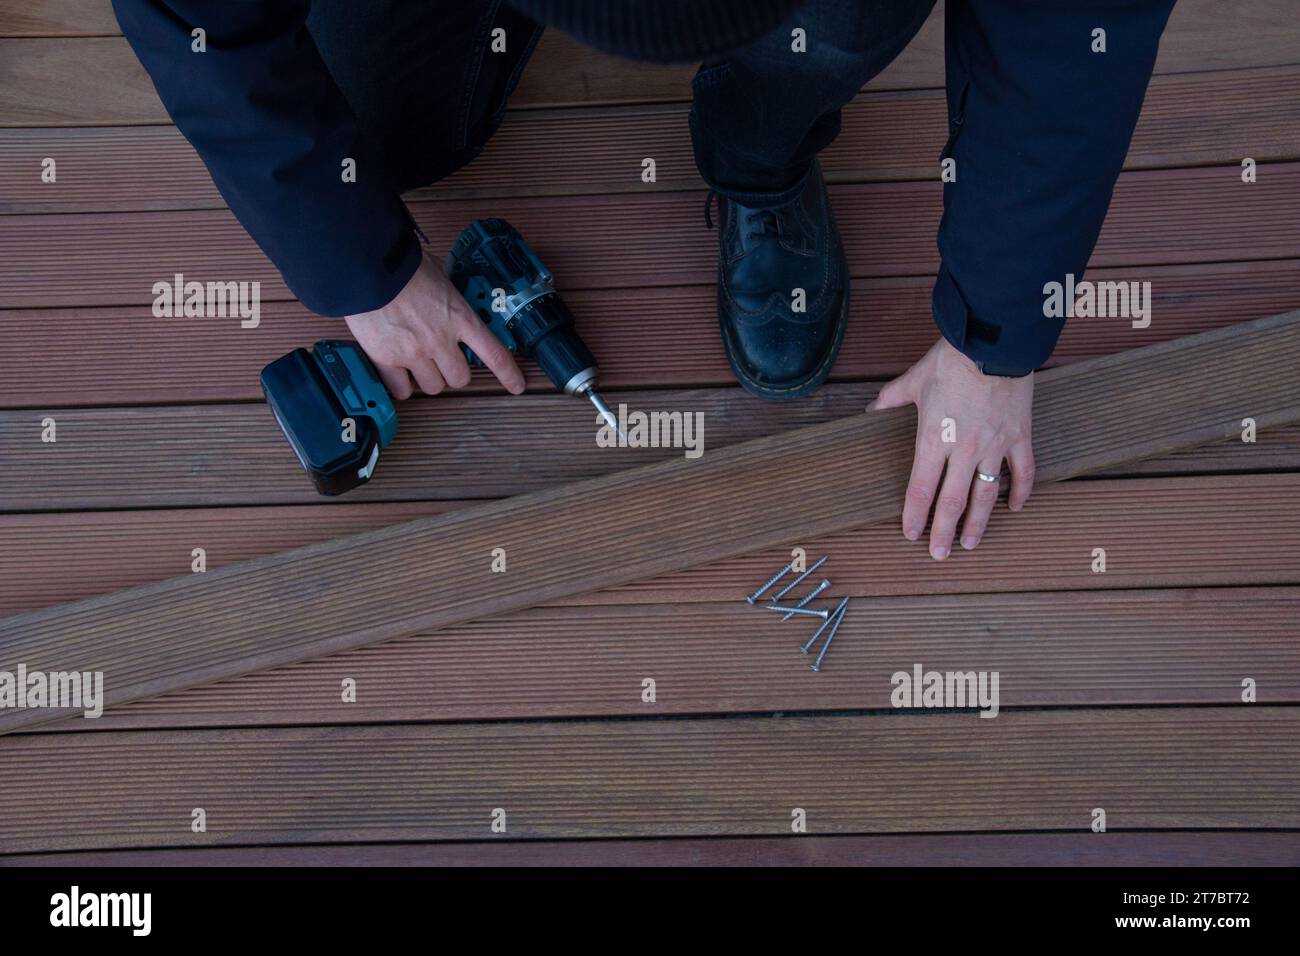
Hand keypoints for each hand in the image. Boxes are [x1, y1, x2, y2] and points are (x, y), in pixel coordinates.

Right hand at [344, 250, 524, 398]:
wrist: (367, 268)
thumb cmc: (402, 266)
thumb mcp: (440, 275)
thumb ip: (450, 294)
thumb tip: (451, 293)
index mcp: (460, 318)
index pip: (494, 353)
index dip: (508, 374)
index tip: (517, 385)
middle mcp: (441, 341)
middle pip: (460, 378)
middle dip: (453, 372)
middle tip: (442, 360)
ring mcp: (414, 353)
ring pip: (432, 387)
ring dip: (428, 378)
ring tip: (417, 362)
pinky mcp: (387, 360)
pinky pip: (402, 390)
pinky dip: (401, 385)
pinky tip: (398, 371)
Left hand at [869, 337, 1034, 558]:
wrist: (995, 342)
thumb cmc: (951, 360)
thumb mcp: (913, 380)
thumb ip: (890, 400)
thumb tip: (870, 410)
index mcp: (933, 439)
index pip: (920, 489)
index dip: (914, 515)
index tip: (910, 534)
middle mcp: (964, 450)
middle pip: (952, 502)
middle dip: (944, 531)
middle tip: (939, 555)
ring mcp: (995, 445)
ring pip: (987, 495)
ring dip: (978, 523)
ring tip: (971, 543)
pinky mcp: (1020, 436)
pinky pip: (1023, 472)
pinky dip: (1020, 492)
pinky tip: (1013, 508)